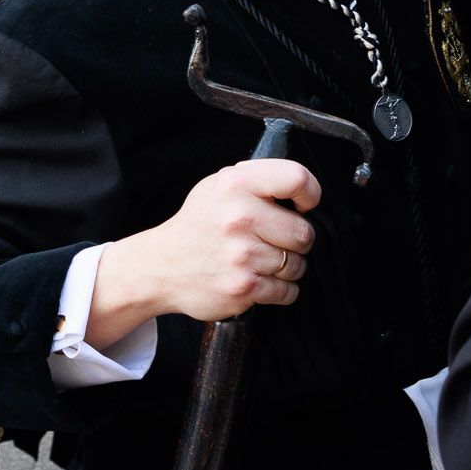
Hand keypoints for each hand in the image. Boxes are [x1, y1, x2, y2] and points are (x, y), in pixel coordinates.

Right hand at [89, 158, 319, 340]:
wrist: (160, 267)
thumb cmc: (195, 226)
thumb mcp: (217, 186)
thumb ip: (256, 180)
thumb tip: (299, 188)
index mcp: (236, 184)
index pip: (297, 179)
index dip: (310, 194)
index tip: (304, 205)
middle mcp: (239, 217)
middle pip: (305, 232)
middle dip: (296, 240)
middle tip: (276, 240)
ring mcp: (242, 254)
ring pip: (298, 264)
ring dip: (287, 266)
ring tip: (262, 260)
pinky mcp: (244, 286)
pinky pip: (287, 291)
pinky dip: (281, 289)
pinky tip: (260, 278)